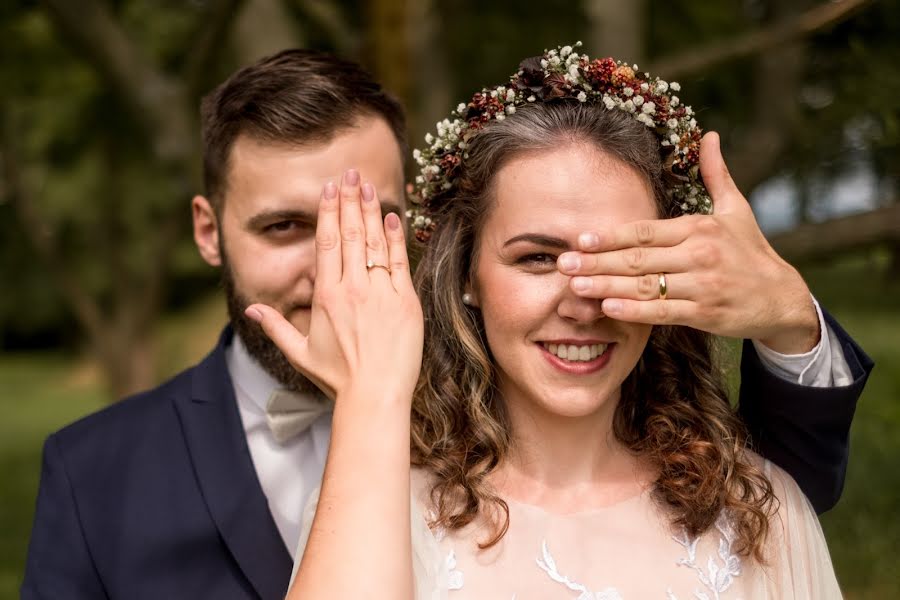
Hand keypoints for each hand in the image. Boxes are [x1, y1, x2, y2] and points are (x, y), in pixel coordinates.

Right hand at [245, 170, 423, 400]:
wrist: (375, 395)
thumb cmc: (337, 378)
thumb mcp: (299, 353)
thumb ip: (275, 327)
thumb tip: (251, 310)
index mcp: (327, 296)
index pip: (326, 242)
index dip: (328, 211)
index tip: (330, 189)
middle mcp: (353, 288)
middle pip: (350, 233)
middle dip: (349, 200)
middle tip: (350, 173)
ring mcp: (381, 293)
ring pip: (375, 242)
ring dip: (371, 210)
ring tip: (367, 185)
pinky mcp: (405, 302)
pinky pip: (400, 261)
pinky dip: (396, 237)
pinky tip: (392, 216)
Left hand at [557, 132, 818, 353]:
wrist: (782, 298)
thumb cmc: (751, 251)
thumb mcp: (736, 209)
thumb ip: (716, 174)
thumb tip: (710, 135)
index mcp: (699, 228)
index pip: (646, 231)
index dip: (611, 235)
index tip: (580, 238)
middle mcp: (700, 255)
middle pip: (638, 259)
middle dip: (597, 261)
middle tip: (562, 263)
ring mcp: (702, 286)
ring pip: (645, 287)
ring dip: (606, 286)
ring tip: (574, 286)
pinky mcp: (706, 314)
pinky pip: (662, 312)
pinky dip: (634, 312)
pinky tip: (607, 308)